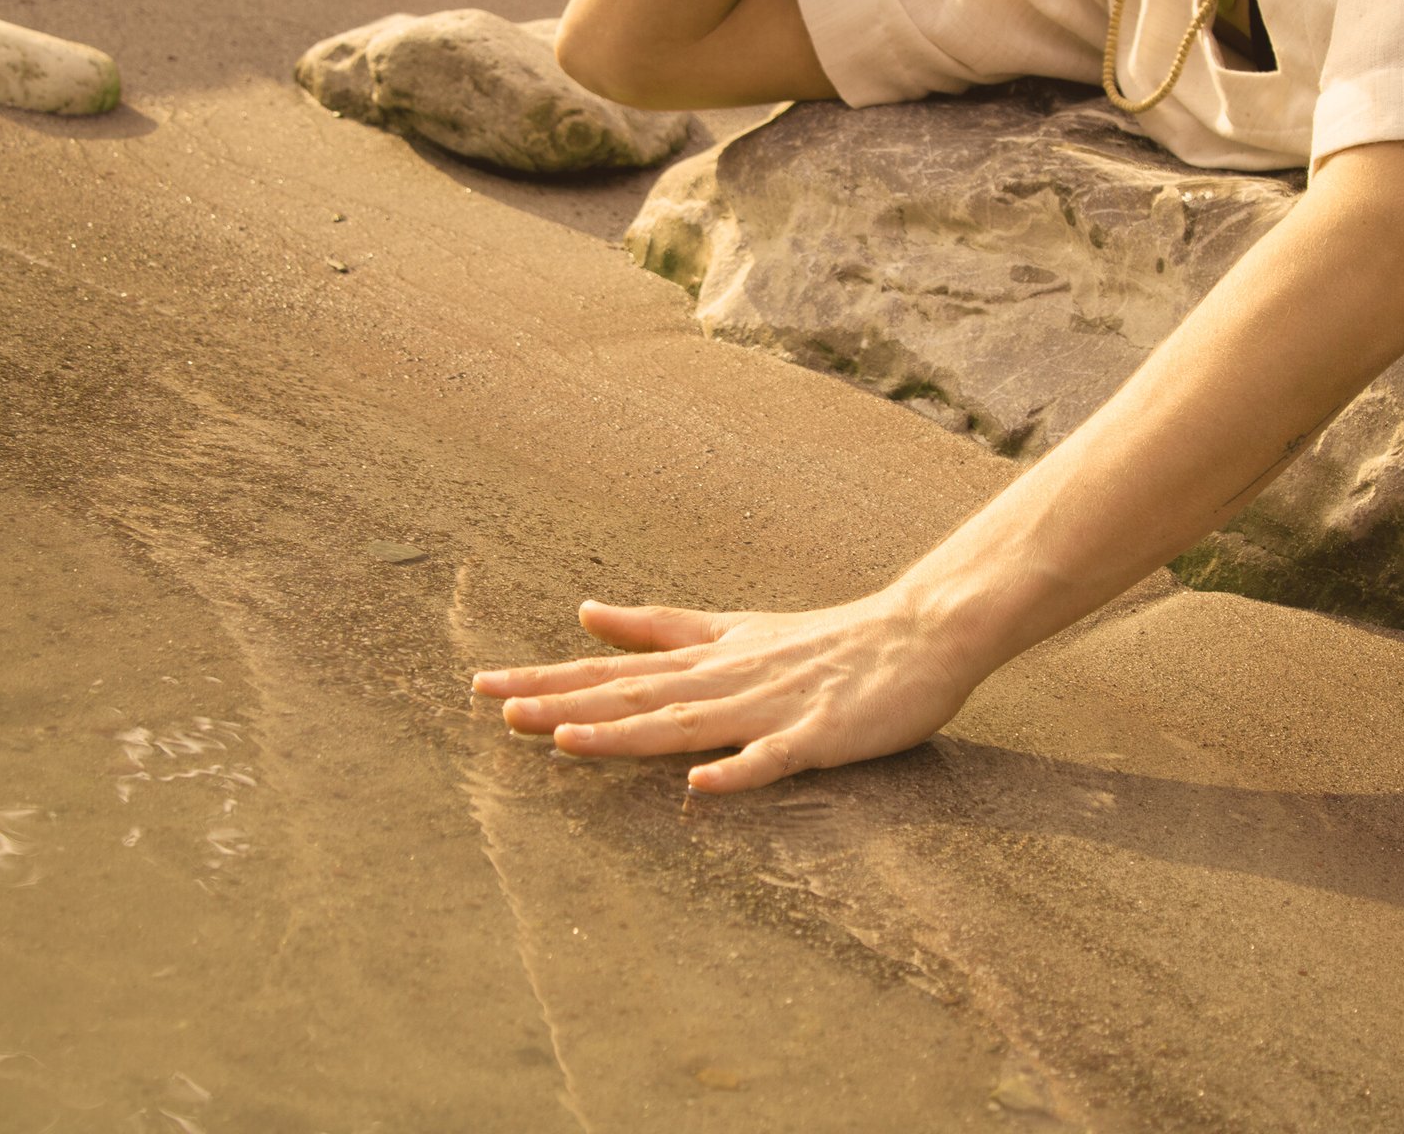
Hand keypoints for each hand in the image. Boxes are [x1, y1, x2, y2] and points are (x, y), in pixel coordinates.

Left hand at [470, 591, 979, 792]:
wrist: (918, 635)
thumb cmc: (826, 640)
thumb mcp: (732, 628)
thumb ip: (660, 627)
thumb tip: (585, 614)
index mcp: (705, 658)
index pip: (614, 669)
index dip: (550, 677)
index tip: (484, 684)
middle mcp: (725, 678)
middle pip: (633, 692)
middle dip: (564, 700)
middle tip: (496, 703)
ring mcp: (770, 707)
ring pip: (686, 722)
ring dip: (626, 732)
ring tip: (565, 740)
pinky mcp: (819, 735)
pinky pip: (774, 759)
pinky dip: (738, 772)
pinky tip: (700, 788)